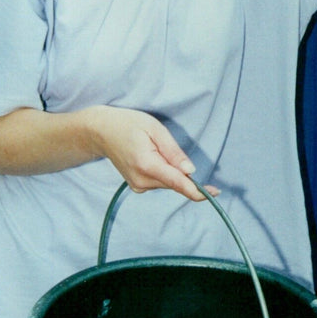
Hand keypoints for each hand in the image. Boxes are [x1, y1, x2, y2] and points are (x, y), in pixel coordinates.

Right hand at [88, 105, 216, 201]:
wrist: (101, 131)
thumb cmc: (129, 124)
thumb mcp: (155, 129)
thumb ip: (173, 152)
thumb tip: (190, 171)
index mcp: (147, 165)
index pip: (178, 183)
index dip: (198, 190)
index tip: (215, 193)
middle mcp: (141, 181)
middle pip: (175, 182)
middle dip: (181, 169)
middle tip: (165, 145)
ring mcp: (137, 186)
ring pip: (168, 182)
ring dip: (171, 169)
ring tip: (153, 147)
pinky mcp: (137, 186)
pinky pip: (160, 181)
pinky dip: (164, 171)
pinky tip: (151, 155)